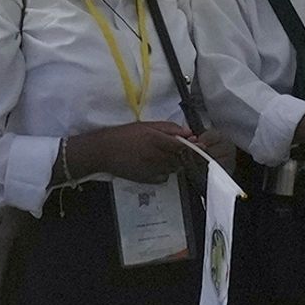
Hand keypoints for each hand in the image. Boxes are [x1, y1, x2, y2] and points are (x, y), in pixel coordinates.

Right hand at [79, 121, 201, 185]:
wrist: (104, 151)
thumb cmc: (124, 135)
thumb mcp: (146, 125)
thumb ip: (169, 128)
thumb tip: (188, 132)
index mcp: (156, 140)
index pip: (183, 147)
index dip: (194, 147)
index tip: (200, 145)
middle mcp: (156, 156)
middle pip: (181, 160)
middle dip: (186, 155)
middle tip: (185, 149)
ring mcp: (152, 170)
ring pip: (174, 169)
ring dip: (176, 163)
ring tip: (166, 155)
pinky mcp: (147, 179)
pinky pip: (164, 177)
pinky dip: (166, 172)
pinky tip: (157, 165)